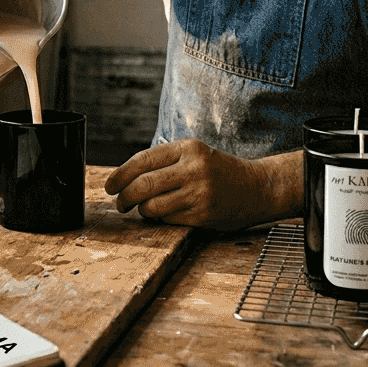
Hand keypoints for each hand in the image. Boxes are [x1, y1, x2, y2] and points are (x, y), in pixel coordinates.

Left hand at [103, 139, 302, 230]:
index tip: (109, 185)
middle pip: (143, 184)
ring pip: (152, 205)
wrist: (258, 187)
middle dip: (124, 196)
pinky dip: (160, 218)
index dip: (120, 174)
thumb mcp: (195, 154)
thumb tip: (125, 177)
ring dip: (141, 210)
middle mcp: (193, 168)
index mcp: (188, 148)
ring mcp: (199, 192)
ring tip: (141, 210)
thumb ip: (165, 161)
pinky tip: (164, 214)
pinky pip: (168, 219)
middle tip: (119, 203)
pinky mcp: (203, 214)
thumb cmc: (220, 171)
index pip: (142, 160)